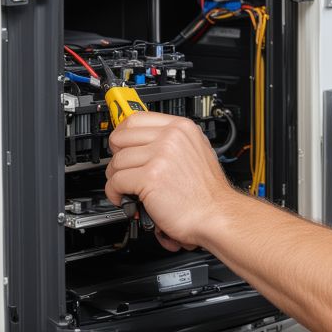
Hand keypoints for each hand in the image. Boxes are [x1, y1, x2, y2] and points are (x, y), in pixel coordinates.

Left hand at [105, 111, 232, 250]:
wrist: (216, 213)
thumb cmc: (208, 191)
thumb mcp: (196, 151)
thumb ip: (173, 141)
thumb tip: (146, 141)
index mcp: (182, 128)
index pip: (136, 119)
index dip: (123, 134)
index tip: (120, 144)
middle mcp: (171, 137)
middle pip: (121, 137)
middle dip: (116, 156)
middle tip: (122, 169)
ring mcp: (161, 155)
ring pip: (117, 161)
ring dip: (115, 178)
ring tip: (126, 188)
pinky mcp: (150, 177)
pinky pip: (116, 181)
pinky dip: (115, 193)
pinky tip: (125, 197)